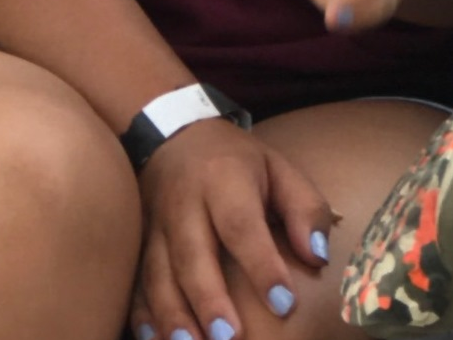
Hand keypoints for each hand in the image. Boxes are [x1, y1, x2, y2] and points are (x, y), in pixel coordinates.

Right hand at [130, 117, 335, 337]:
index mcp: (224, 178)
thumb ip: (304, 208)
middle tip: (230, 338)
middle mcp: (184, 202)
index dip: (262, 265)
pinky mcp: (136, 242)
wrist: (175, 134)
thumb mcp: (279, 168)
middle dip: (210, 300)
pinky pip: (135, 282)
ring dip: (173, 315)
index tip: (284, 304)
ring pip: (158, 275)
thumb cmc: (237, 161)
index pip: (241, 224)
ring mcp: (153, 224)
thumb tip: (317, 256)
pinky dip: (142, 315)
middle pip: (193, 255)